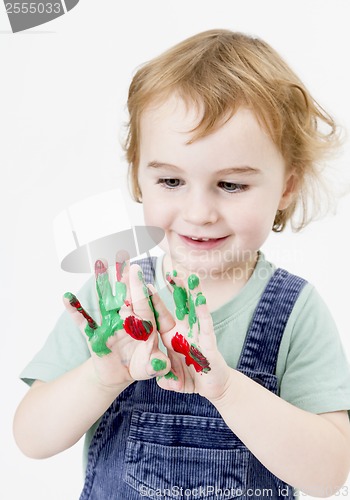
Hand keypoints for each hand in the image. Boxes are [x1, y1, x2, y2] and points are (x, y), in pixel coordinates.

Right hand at [63, 252, 170, 389]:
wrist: (120, 374)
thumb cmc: (140, 365)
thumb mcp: (150, 367)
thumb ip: (156, 365)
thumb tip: (161, 365)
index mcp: (144, 324)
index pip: (143, 304)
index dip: (140, 289)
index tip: (137, 272)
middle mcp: (126, 318)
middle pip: (126, 295)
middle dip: (124, 277)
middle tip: (122, 256)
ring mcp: (109, 324)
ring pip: (106, 300)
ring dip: (102, 283)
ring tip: (98, 263)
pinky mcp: (94, 334)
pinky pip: (83, 321)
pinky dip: (74, 310)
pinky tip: (66, 297)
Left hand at [148, 272, 231, 401]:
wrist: (213, 388)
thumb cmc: (191, 378)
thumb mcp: (171, 378)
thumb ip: (163, 376)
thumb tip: (159, 379)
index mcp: (171, 337)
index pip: (160, 317)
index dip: (152, 302)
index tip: (144, 286)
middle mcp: (183, 331)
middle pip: (176, 307)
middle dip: (173, 290)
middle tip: (170, 271)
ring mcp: (197, 334)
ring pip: (193, 309)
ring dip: (190, 293)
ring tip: (188, 276)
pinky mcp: (209, 342)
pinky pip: (205, 324)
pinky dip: (203, 311)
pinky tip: (200, 298)